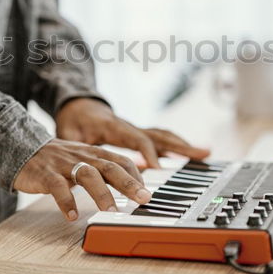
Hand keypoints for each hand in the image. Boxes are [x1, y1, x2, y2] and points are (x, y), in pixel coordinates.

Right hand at [13, 138, 150, 220]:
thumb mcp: (85, 159)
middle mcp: (83, 156)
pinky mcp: (47, 174)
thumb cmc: (60, 158)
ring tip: (111, 211)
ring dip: (101, 194)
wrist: (25, 148)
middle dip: (128, 183)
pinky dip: (66, 201)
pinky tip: (72, 216)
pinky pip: (58, 187)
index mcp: (95, 153)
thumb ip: (104, 169)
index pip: (121, 160)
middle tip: (143, 198)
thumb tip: (130, 184)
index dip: (136, 175)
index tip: (147, 192)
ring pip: (87, 175)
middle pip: (110, 166)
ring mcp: (65, 164)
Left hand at [56, 98, 209, 167]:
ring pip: (164, 136)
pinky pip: (160, 139)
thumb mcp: (67, 134)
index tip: (158, 168)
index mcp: (115, 126)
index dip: (148, 152)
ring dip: (184, 145)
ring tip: (205, 153)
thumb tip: (77, 166)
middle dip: (181, 146)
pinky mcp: (138, 135)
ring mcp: (136, 130)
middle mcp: (130, 126)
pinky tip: (188, 155)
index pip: (137, 138)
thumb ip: (74, 148)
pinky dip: (176, 146)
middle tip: (202, 154)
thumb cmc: (74, 120)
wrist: (79, 105)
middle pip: (160, 135)